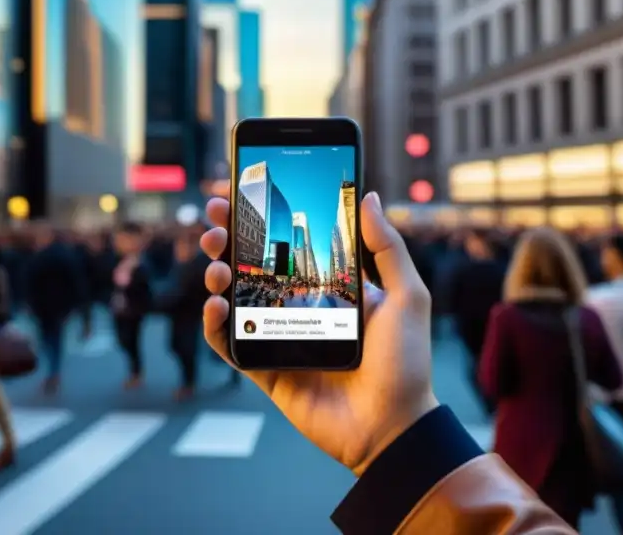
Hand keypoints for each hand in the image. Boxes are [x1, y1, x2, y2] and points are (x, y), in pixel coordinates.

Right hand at [200, 185, 438, 476]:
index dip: (261, 221)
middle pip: (252, 266)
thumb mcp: (406, 297)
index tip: (240, 196)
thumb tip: (366, 197)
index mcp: (329, 286)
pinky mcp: (266, 370)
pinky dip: (216, 326)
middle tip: (217, 225)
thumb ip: (386, 248)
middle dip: (228, 241)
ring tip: (219, 268)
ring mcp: (280, 338)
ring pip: (235, 300)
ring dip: (218, 277)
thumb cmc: (406, 363)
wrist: (394, 427)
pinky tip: (216, 307)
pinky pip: (231, 345)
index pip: (287, 244)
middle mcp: (300, 306)